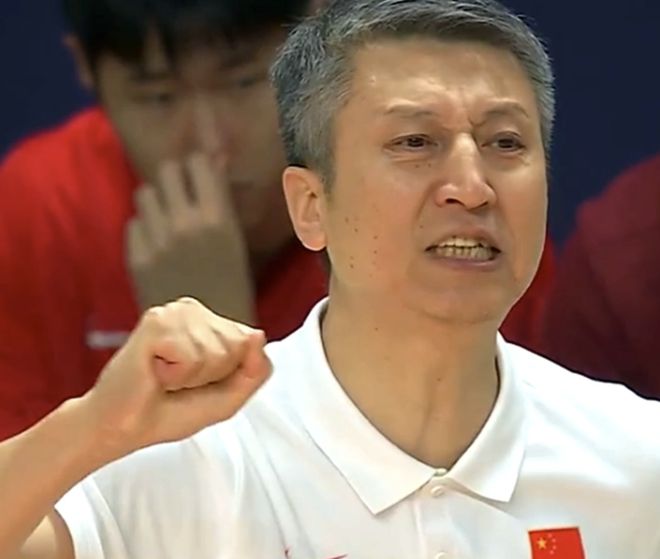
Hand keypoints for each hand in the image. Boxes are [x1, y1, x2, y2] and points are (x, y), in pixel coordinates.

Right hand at [81, 298, 270, 457]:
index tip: (199, 382)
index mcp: (211, 321)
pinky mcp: (156, 322)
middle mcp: (193, 310)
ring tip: (166, 378)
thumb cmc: (170, 410)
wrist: (122, 428)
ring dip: (192, 377)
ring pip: (218, 352)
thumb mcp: (229, 397)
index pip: (252, 342)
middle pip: (239, 346)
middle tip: (179, 382)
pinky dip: (176, 376)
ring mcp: (174, 312)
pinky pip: (192, 356)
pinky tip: (155, 373)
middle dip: (213, 376)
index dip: (231, 374)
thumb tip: (258, 335)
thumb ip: (255, 370)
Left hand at [127, 153, 254, 323]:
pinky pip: (134, 223)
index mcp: (218, 219)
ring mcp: (157, 240)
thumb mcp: (236, 241)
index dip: (198, 165)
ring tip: (167, 219)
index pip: (197, 162)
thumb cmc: (232, 288)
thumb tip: (216, 157)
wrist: (206, 337)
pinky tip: (157, 243)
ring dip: (157, 201)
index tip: (200, 174)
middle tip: (182, 195)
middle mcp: (185, 224)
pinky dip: (145, 228)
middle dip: (175, 178)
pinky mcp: (136, 257)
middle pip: (167, 171)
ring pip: (146, 193)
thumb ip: (221, 200)